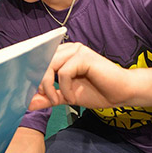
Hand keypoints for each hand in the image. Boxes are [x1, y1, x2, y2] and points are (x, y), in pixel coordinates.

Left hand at [28, 42, 151, 109]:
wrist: (122, 93)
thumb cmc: (98, 92)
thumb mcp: (68, 97)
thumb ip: (49, 98)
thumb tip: (29, 103)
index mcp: (62, 55)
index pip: (40, 60)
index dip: (32, 74)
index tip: (29, 92)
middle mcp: (67, 49)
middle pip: (41, 62)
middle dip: (40, 82)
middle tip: (47, 98)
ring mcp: (76, 50)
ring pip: (50, 65)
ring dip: (51, 86)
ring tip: (60, 99)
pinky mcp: (84, 56)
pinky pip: (64, 71)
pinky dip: (65, 88)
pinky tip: (73, 97)